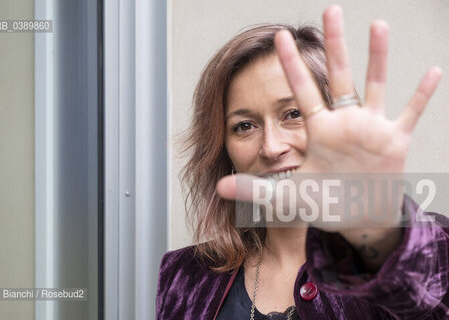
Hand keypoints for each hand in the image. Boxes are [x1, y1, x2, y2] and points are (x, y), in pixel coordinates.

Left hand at [216, 5, 441, 232]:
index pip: (301, 90)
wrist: (354, 219)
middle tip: (330, 9)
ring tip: (377, 24)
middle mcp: (343, 122)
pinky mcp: (394, 141)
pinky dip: (422, 94)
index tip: (280, 36)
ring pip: (374, 84)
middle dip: (334, 43)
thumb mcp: (285, 197)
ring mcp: (369, 129)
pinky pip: (410, 113)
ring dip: (377, 56)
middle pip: (338, 75)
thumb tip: (218, 186)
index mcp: (318, 131)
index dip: (291, 64)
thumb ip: (254, 190)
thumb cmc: (322, 204)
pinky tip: (433, 70)